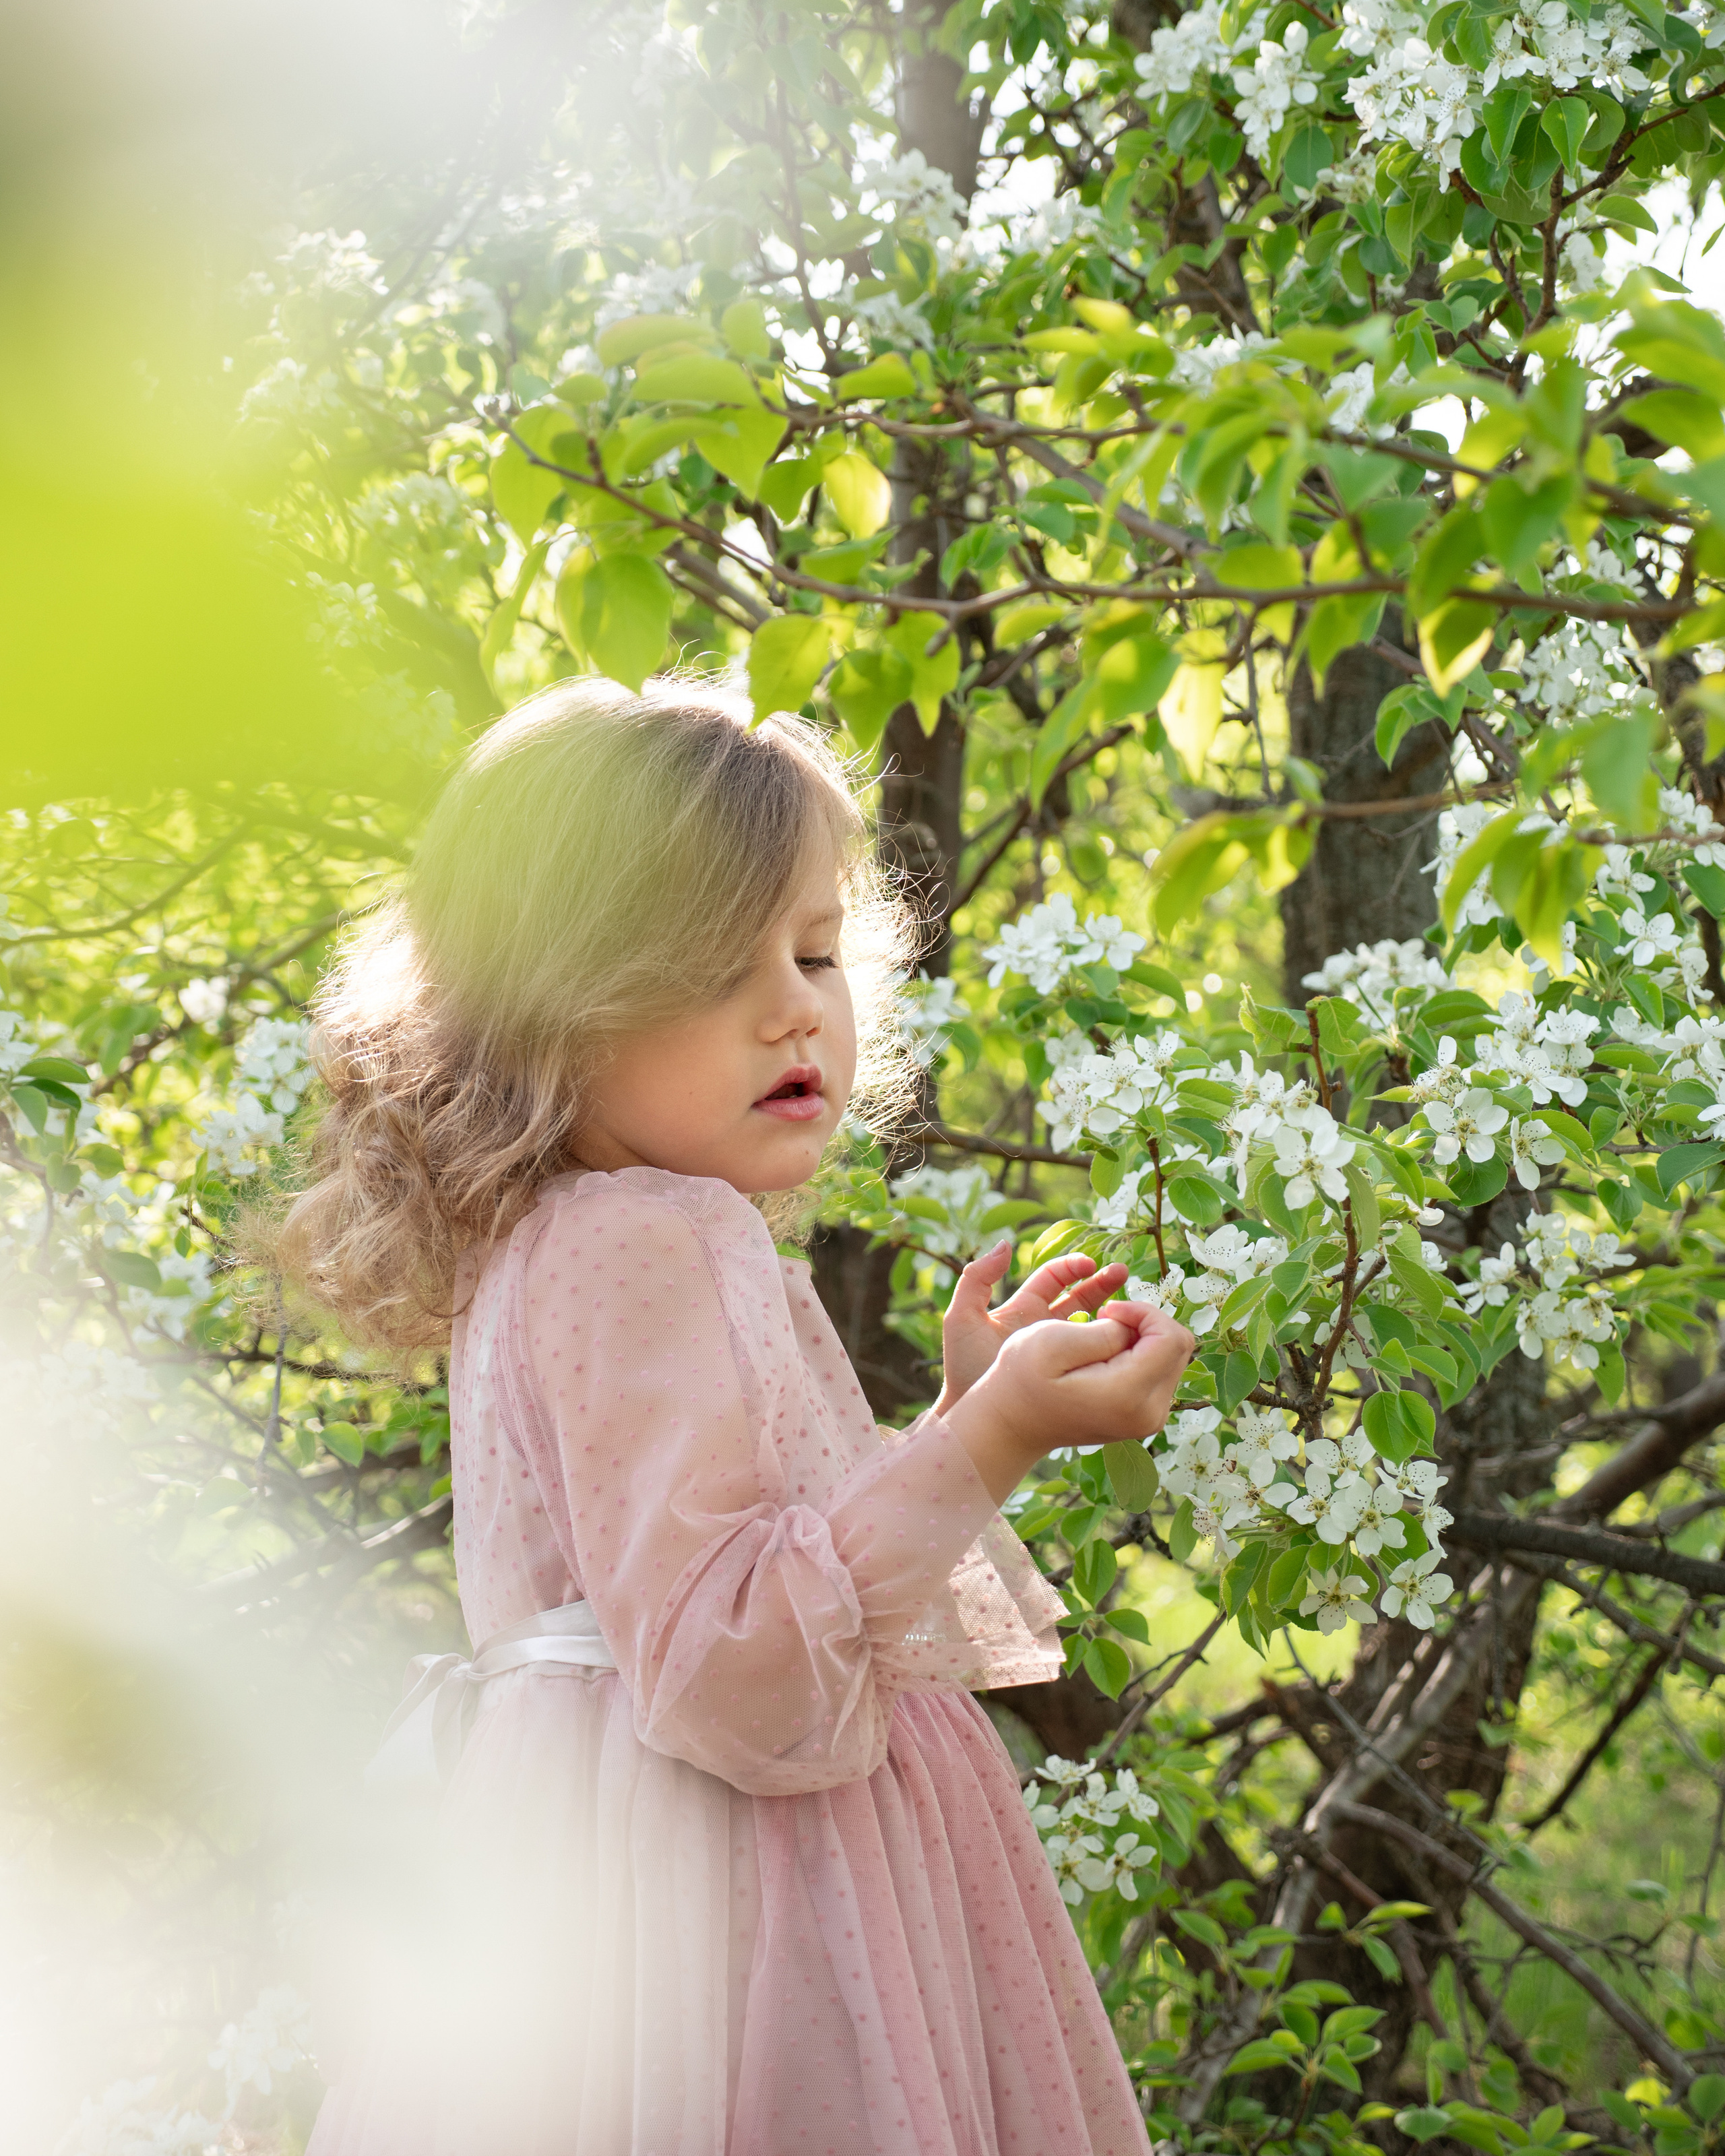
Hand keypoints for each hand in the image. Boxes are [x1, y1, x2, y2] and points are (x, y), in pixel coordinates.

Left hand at [935, 1242, 1130, 1413]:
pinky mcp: (1071, 1375)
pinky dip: (1111, 1344)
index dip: (1072, 1267)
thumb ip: (976, 1279)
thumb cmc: (964, 1368)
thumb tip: (1005, 1245)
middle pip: (1080, 1297)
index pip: (1054, 1279)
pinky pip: (1095, 1355)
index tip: (1090, 1264)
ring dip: (1112, 1311)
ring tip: (1134, 1304)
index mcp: (1023, 1308)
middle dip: (1102, 1282)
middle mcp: (1045, 1327)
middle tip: (1123, 1272)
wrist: (975, 1418)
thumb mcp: (963, 1318)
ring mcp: (1059, 1352)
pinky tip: (1127, 1338)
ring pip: (1092, 1325)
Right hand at [944, 1301, 1195, 1505]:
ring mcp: (1149, 1419)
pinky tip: (1106, 1356)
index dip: (1143, 1311)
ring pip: (1172, 1357)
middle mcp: (1149, 1413)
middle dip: (1146, 1322)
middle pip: (1179, 1346)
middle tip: (1104, 1320)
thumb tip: (1134, 1330)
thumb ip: (1103, 1331)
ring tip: (1101, 1338)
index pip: (1171, 1337)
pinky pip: (1160, 1372)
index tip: (1107, 1311)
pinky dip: (1140, 1354)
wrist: (1011, 1423)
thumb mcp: (1052, 1341)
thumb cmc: (1022, 1378)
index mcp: (1129, 1394)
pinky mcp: (1144, 1417)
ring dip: (1142, 1336)